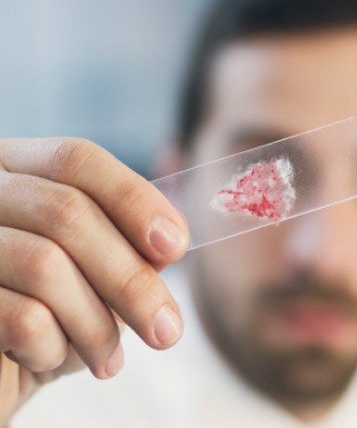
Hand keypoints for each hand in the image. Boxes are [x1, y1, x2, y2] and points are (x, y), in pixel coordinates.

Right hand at [0, 138, 188, 423]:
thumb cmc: (46, 312)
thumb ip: (125, 247)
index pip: (77, 160)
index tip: (177, 245)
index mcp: (16, 172)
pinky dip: (52, 347)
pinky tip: (53, 359)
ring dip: (96, 323)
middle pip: (67, 213)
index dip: (134, 199)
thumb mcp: (91, 273)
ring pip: (44, 264)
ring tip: (110, 359)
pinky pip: (19, 316)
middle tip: (167, 330)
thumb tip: (169, 243)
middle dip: (131, 278)